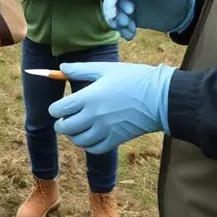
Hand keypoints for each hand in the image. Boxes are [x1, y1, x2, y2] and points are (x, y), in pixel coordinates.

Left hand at [49, 62, 173, 153]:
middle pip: (65, 128)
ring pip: (78, 141)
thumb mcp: (106, 69)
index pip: (58, 110)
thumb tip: (61, 67)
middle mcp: (93, 116)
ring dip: (74, 135)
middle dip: (61, 124)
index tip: (60, 107)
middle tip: (65, 118)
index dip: (55, 109)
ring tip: (78, 127)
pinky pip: (94, 149)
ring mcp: (105, 130)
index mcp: (88, 97)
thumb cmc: (134, 78)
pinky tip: (91, 136)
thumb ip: (81, 69)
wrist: (161, 97)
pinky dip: (88, 145)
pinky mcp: (116, 140)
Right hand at [102, 0, 195, 40]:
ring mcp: (126, 5)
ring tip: (130, 32)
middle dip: (114, 15)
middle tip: (126, 23)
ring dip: (118, 25)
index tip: (118, 15)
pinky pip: (121, 25)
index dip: (111, 2)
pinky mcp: (130, 17)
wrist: (184, 7)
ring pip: (113, 15)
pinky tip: (130, 36)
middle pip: (110, 3)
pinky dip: (123, 31)